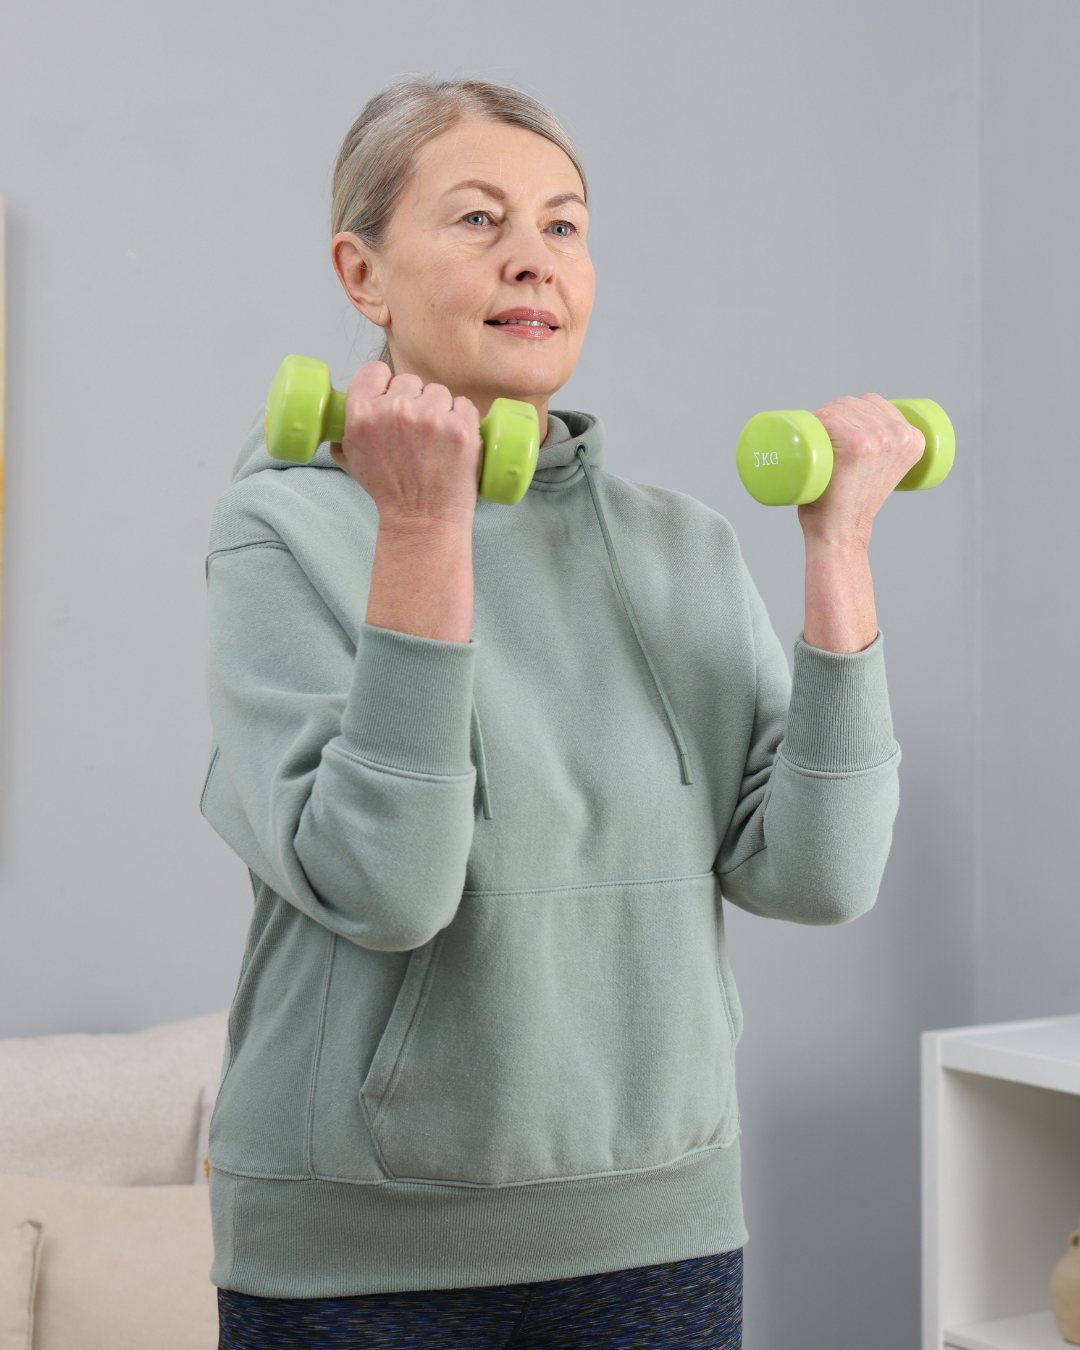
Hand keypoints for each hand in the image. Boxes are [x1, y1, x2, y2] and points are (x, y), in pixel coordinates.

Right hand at [329, 362, 481, 527]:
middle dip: (413, 400)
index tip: (391, 396)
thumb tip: (336, 417)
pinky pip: (464, 405)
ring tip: (435, 441)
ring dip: (439, 410)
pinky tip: (454, 442)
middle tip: (416, 431)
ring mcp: (430, 417)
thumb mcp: (351, 461)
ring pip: (438, 391)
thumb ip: (343, 433)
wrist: (423, 520)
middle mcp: (395, 410)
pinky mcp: (461, 428)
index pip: (374, 370)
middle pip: (409, 380)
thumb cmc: (389, 492)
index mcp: (363, 412)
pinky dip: (462, 419)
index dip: (384, 383)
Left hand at [797, 393, 924, 547]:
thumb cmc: (853, 502)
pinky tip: (813, 436)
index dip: (850, 413)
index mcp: (913, 438)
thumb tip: (863, 422)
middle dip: (833, 415)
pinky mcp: (858, 445)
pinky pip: (828, 417)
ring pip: (837, 407)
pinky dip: (815, 422)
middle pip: (852, 402)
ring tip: (821, 446)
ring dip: (821, 420)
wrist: (842, 532)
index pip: (873, 402)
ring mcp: (879, 439)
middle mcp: (900, 435)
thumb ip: (883, 446)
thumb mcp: (883, 468)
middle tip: (825, 445)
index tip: (839, 435)